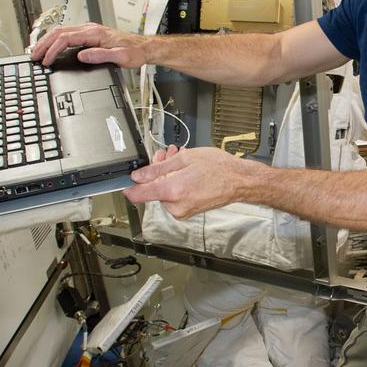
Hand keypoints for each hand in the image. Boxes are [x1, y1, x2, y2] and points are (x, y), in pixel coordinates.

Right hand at [30, 22, 152, 68]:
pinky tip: (52, 47)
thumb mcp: (120, 57)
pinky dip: (56, 41)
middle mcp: (90, 29)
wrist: (144, 48)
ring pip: (62, 32)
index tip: (46, 60)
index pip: (66, 38)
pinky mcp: (90, 35)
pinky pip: (68, 35)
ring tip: (38, 52)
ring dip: (48, 41)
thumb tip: (82, 55)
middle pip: (59, 32)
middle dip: (44, 44)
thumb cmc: (134, 52)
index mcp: (95, 33)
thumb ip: (100, 56)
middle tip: (34, 55)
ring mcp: (90, 31)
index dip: (53, 49)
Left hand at [122, 145, 258, 219]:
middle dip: (156, 170)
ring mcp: (182, 211)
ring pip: (163, 191)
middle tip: (166, 155)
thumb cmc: (219, 168)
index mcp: (172, 191)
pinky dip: (175, 184)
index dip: (129, 184)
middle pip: (152, 189)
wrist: (240, 181)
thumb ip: (158, 168)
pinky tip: (185, 171)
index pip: (138, 194)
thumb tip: (138, 176)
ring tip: (179, 160)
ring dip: (167, 175)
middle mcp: (175, 205)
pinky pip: (173, 197)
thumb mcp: (185, 159)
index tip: (126, 179)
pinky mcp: (188, 212)